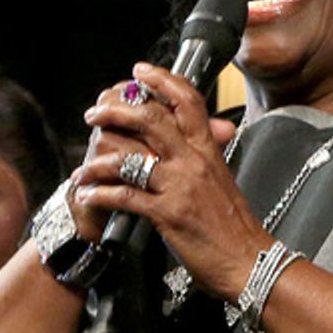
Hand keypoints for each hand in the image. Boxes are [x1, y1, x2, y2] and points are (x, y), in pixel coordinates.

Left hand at [72, 62, 267, 298]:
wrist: (249, 261)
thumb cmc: (235, 226)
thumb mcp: (223, 179)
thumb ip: (209, 153)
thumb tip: (212, 131)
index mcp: (208, 150)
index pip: (187, 100)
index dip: (161, 80)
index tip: (139, 71)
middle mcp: (193, 161)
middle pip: (151, 119)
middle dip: (115, 110)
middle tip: (95, 113)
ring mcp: (179, 187)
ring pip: (130, 158)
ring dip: (98, 160)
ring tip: (82, 167)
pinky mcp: (167, 214)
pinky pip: (125, 196)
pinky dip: (100, 194)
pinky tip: (89, 195)